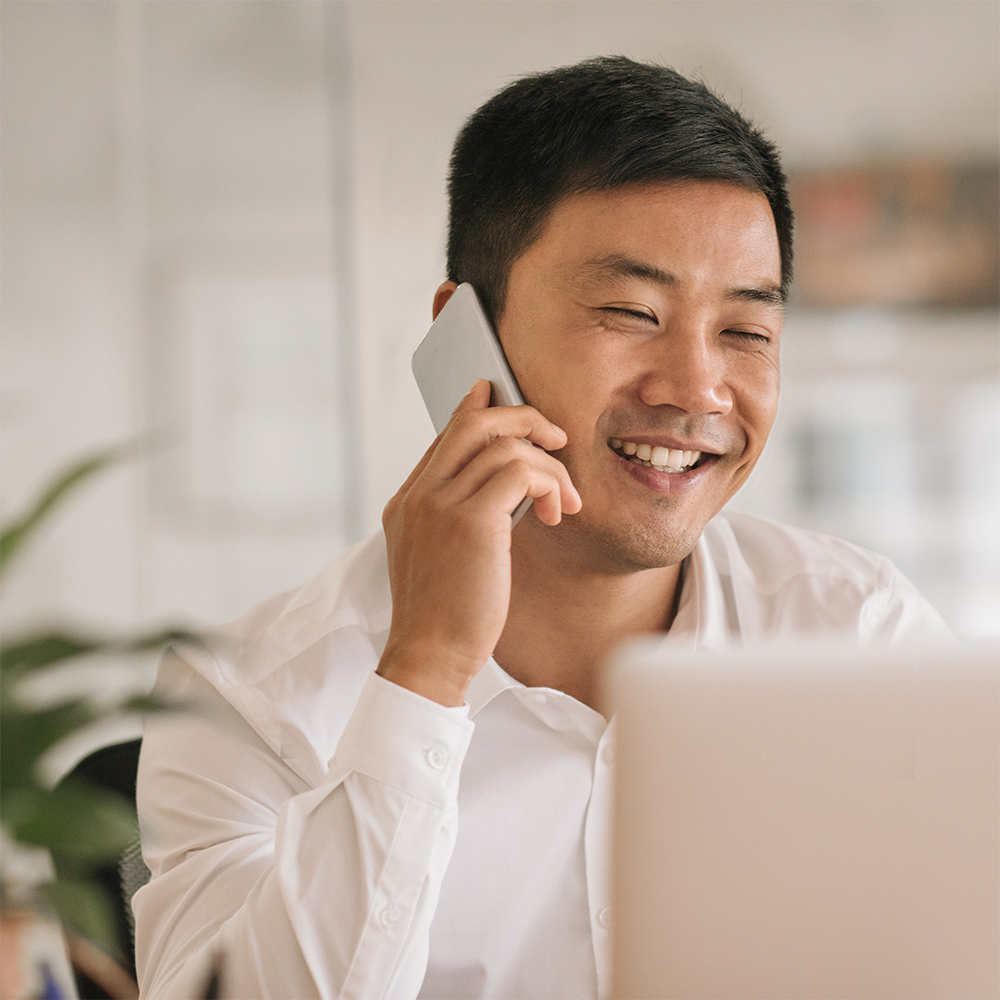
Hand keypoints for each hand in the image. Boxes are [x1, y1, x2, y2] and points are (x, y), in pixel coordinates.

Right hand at [377, 380, 581, 705]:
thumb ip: (457, 516)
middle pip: (473, 422)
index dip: (481, 411)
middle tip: (557, 437)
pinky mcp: (471, 520)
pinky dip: (550, 483)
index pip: (447, 435)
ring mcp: (440, 504)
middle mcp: (419, 494)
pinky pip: (521, 471)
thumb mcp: (440, 556)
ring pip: (505, 445)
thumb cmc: (445, 615)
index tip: (506, 399)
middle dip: (523, 417)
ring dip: (549, 466)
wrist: (429, 656)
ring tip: (565, 501)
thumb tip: (505, 487)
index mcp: (408, 500)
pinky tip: (558, 512)